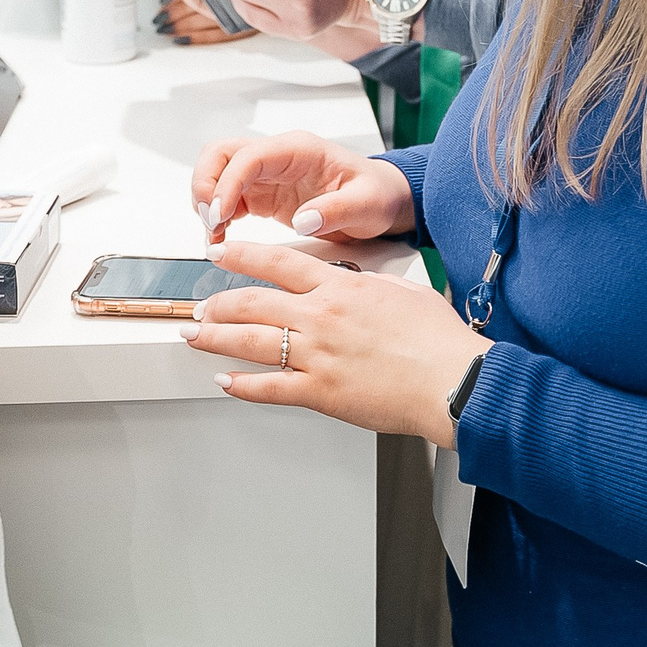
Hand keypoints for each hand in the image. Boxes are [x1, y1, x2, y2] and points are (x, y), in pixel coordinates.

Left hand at [181, 241, 485, 447]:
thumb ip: (366, 283)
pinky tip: (226, 381)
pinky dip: (242, 384)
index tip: (220, 254)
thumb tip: (351, 281)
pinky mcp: (320, 392)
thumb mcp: (401, 290)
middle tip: (200, 305)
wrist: (451, 378)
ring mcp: (317, 355)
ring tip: (195, 336)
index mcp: (340, 287)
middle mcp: (321, 316)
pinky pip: (269, 387)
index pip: (277, 262)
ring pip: (250, 342)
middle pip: (252, 303)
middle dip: (218, 303)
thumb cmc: (436, 339)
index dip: (242, 256)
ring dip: (215, 338)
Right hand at [192, 131, 414, 244]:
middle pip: (220, 154)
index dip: (227, 183)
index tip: (220, 215)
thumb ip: (337, 209)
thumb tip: (305, 219)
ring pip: (217, 173)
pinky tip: (221, 238)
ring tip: (216, 236)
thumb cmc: (376, 194)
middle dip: (205, 184)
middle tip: (211, 222)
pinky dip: (217, 216)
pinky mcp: (263, 194)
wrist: (381, 200)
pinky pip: (226, 198)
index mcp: (299, 150)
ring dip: (206, 201)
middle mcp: (276, 156)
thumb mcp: (367, 204)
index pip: (247, 156)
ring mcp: (266, 174)